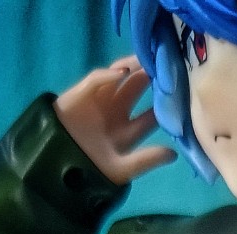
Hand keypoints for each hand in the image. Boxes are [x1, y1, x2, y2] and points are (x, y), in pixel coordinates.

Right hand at [55, 58, 176, 185]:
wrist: (56, 168)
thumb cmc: (89, 172)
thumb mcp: (122, 170)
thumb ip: (147, 160)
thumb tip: (174, 154)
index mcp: (128, 132)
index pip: (151, 115)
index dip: (164, 105)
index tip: (180, 94)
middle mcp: (116, 113)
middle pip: (138, 89)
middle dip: (151, 77)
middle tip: (167, 64)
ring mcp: (100, 101)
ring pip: (120, 77)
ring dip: (134, 67)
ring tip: (149, 59)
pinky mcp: (83, 92)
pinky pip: (97, 78)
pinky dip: (109, 74)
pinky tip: (123, 72)